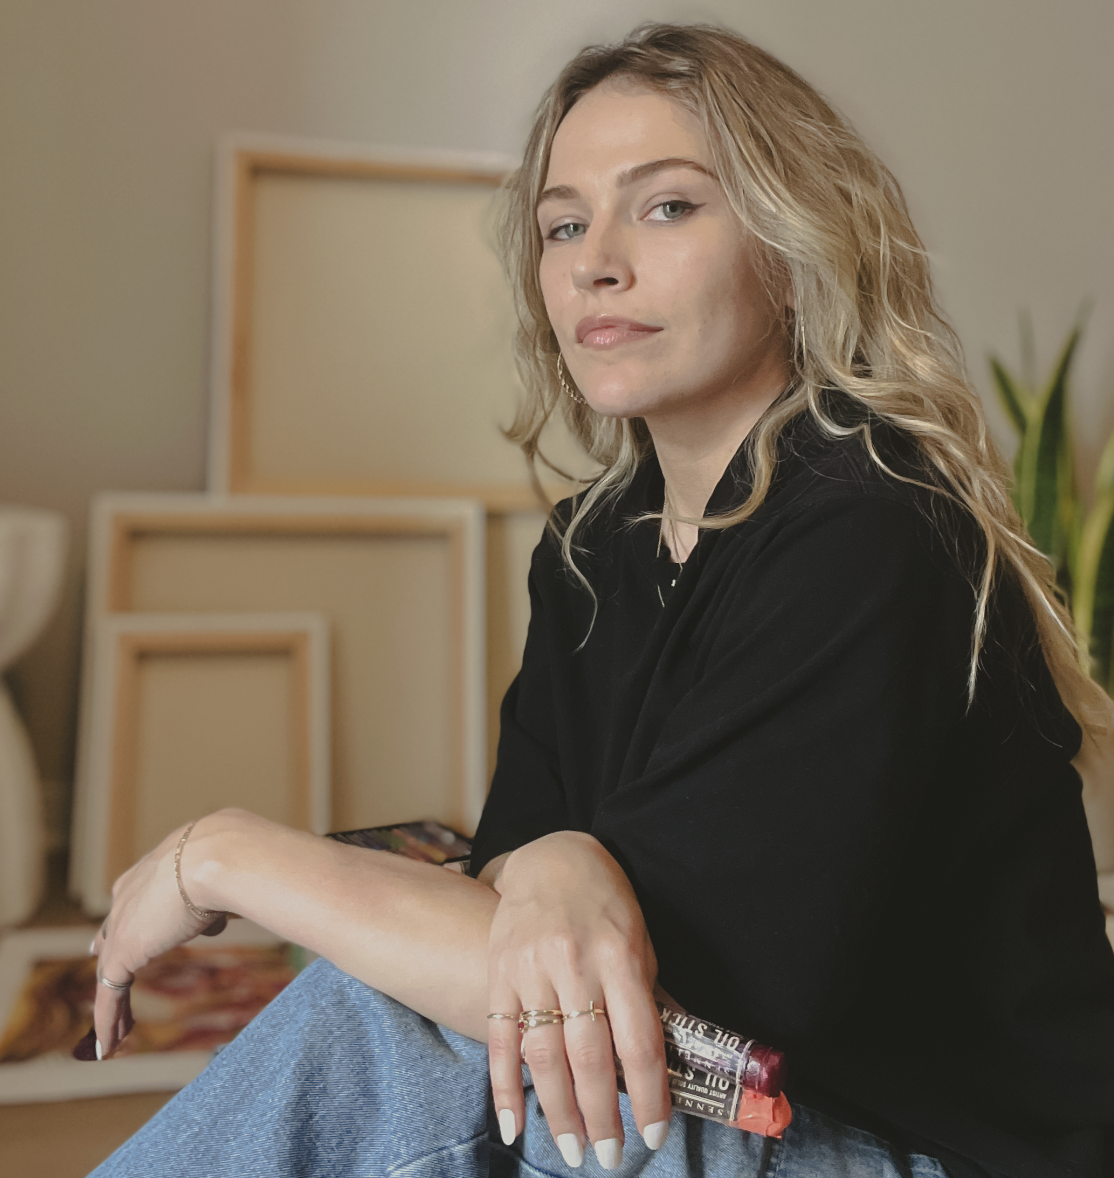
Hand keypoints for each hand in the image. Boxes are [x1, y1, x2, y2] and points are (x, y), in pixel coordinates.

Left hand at [83, 815, 229, 1059]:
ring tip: (116, 1028)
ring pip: (110, 969)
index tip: (140, 932)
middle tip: (111, 972)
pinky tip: (109, 1044)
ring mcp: (121, 924)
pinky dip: (109, 1020)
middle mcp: (129, 895)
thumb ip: (219, 896)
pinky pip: (110, 995)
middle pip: (113, 933)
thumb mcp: (225, 875)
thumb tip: (221, 920)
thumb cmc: (231, 856)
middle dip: (111, 953)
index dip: (135, 920)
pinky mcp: (122, 953)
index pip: (136, 901)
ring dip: (114, 999)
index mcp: (152, 870)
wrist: (216, 855)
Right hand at [486, 831, 671, 1168]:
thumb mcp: (639, 941)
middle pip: (590, 1056)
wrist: (551, 857)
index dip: (650, 1093)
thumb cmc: (606, 904)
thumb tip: (665, 1061)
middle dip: (602, 1115)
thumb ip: (646, 997)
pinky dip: (504, 1086)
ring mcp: (532, 969)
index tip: (656, 1133)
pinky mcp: (500, 972)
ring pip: (545, 1054)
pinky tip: (514, 1124)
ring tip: (572, 1149)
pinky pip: (500, 1037)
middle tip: (609, 1156)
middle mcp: (575, 965)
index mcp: (620, 958)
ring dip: (559, 1110)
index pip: (639, 1040)